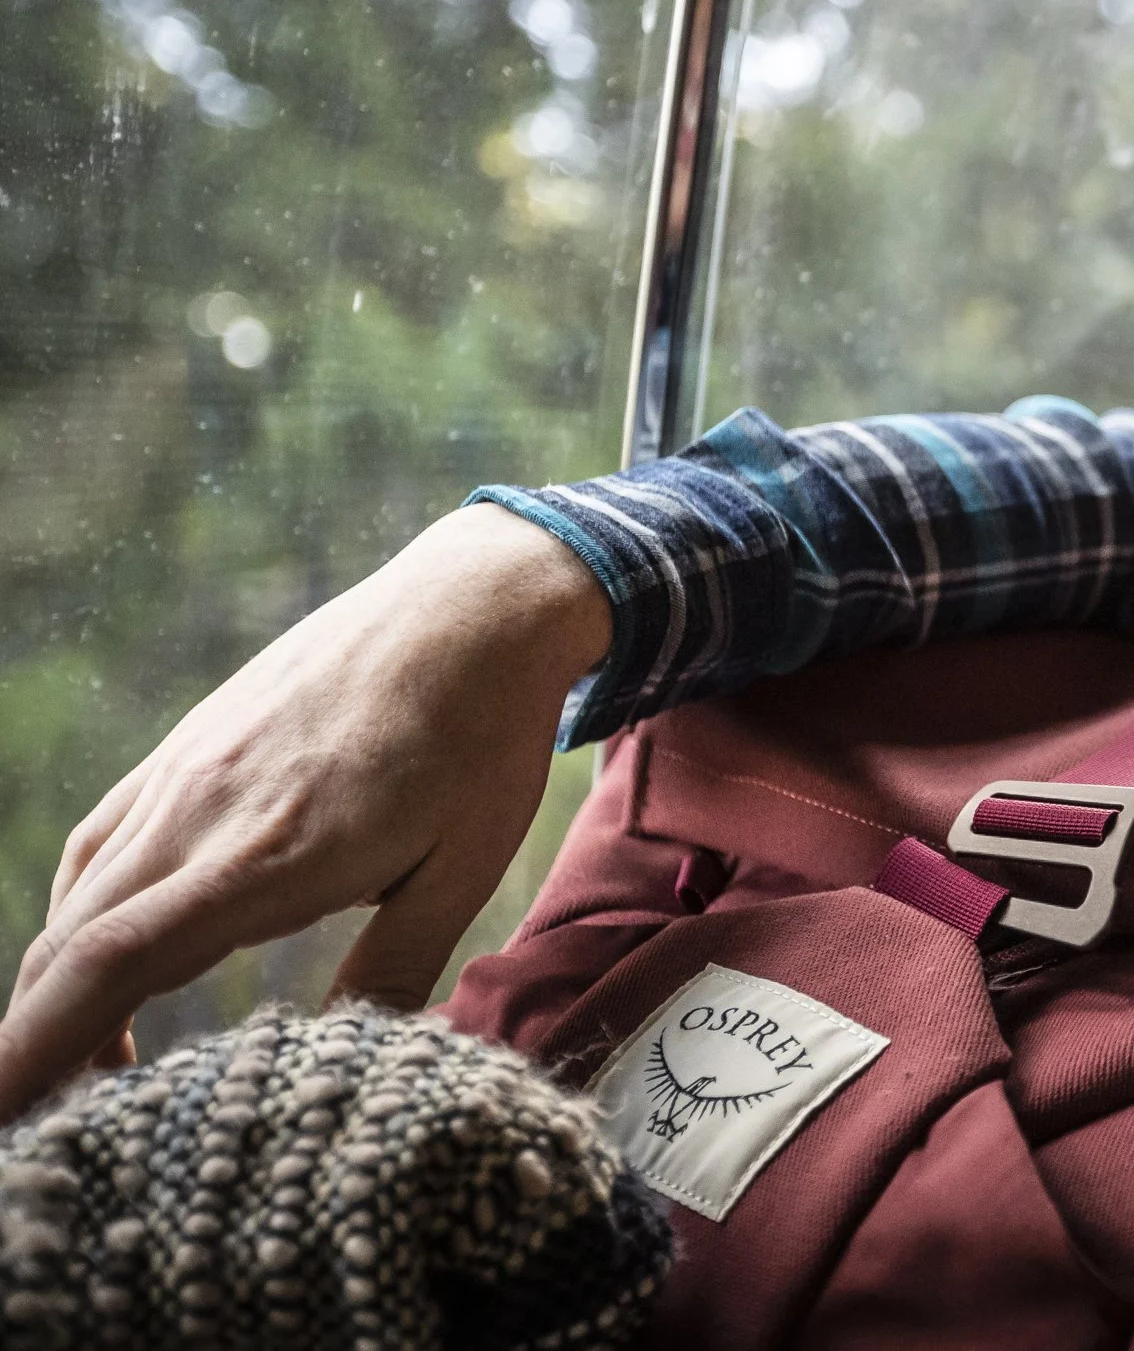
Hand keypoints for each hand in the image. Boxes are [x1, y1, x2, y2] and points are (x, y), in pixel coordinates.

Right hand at [1, 503, 612, 1119]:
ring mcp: (182, 774)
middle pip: (68, 948)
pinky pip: (102, 845)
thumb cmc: (481, 740)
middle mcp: (198, 812)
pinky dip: (87, 917)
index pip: (110, 967)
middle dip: (27, 1047)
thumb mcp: (464, 868)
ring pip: (80, 900)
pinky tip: (115, 958)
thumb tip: (341, 1056)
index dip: (37, 1050)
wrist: (470, 608)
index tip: (7, 1117)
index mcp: (264, 855)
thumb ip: (393, 970)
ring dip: (62, 990)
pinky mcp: (186, 749)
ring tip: (90, 1070)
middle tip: (40, 1131)